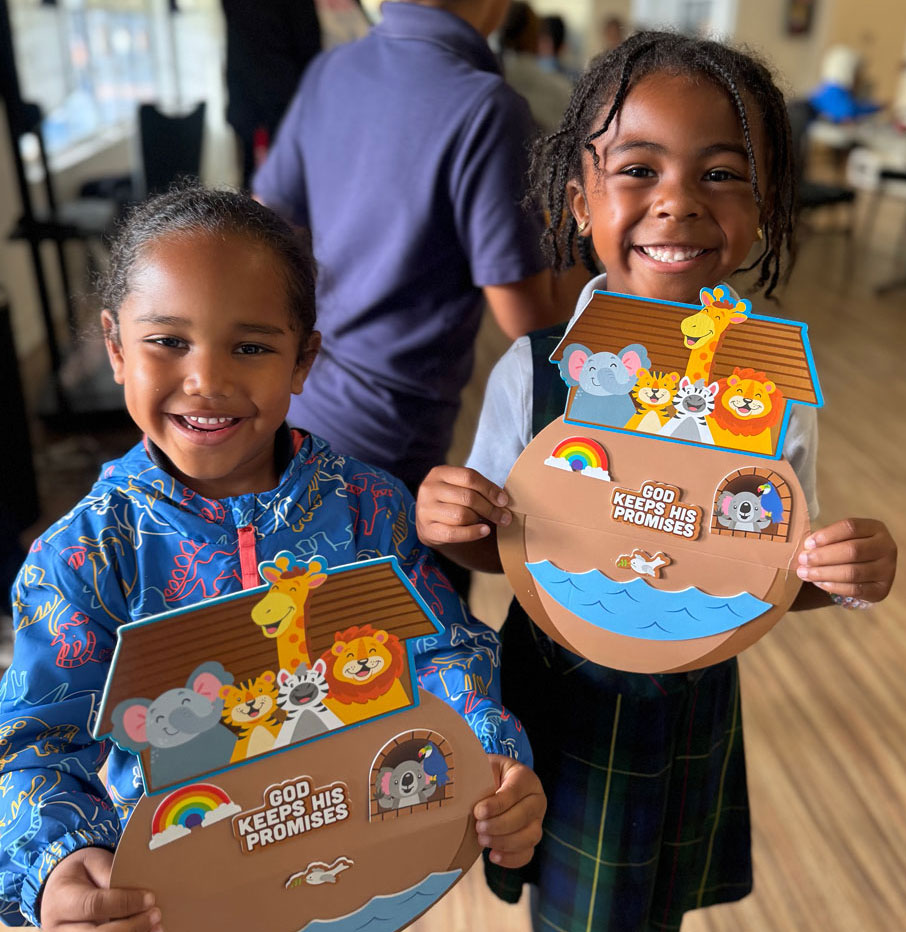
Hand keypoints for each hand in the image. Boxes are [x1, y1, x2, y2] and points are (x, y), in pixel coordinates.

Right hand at [40, 847, 159, 931]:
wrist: (58, 891)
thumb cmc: (81, 874)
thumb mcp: (93, 863)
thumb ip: (110, 875)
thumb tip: (134, 891)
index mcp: (62, 901)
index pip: (94, 906)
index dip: (124, 903)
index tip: (150, 898)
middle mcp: (58, 929)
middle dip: (131, 927)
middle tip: (156, 915)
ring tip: (157, 928)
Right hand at [416, 466, 510, 547]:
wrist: (428, 522)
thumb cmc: (450, 501)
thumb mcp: (459, 487)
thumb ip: (478, 489)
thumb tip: (503, 500)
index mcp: (439, 473)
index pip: (469, 477)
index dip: (490, 489)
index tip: (504, 500)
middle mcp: (429, 489)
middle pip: (468, 497)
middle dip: (490, 508)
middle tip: (505, 517)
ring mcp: (425, 510)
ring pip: (462, 515)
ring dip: (480, 520)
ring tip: (486, 522)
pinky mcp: (427, 530)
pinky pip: (454, 533)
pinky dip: (473, 533)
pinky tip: (485, 531)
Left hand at [473, 755, 545, 868]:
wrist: (494, 784)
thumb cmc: (487, 774)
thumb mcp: (484, 767)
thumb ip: (478, 774)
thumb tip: (464, 790)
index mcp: (525, 777)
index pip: (515, 791)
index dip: (497, 805)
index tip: (478, 811)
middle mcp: (536, 798)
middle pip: (524, 815)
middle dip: (499, 825)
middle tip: (479, 827)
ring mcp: (537, 820)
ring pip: (530, 837)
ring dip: (505, 842)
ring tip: (482, 840)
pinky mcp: (531, 838)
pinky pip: (527, 853)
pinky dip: (511, 858)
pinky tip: (493, 856)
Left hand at [797, 518, 896, 602]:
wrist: (866, 572)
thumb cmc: (847, 549)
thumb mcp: (841, 538)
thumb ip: (826, 540)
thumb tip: (805, 549)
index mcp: (875, 528)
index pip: (851, 527)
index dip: (827, 535)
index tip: (807, 544)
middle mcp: (886, 547)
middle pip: (852, 550)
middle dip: (823, 556)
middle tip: (802, 560)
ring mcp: (887, 570)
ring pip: (853, 572)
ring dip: (824, 573)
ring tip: (804, 573)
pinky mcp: (882, 590)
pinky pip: (855, 590)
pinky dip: (834, 587)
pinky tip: (819, 583)